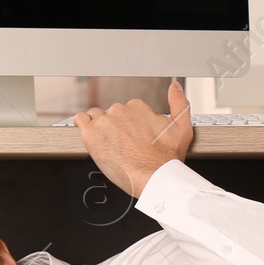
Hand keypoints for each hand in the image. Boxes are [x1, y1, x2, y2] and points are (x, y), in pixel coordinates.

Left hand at [72, 79, 192, 197]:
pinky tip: (92, 137)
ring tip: (109, 144)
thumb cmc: (167, 158)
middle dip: (115, 127)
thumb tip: (175, 87)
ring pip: (95, 118)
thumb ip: (180, 103)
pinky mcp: (91, 134)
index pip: (126, 110)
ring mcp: (104, 122)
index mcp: (137, 107)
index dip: (129, 125)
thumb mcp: (182, 128)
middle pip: (110, 114)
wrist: (155, 177)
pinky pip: (80, 121)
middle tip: (123, 145)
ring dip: (100, 128)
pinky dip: (84, 127)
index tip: (133, 137)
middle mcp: (120, 110)